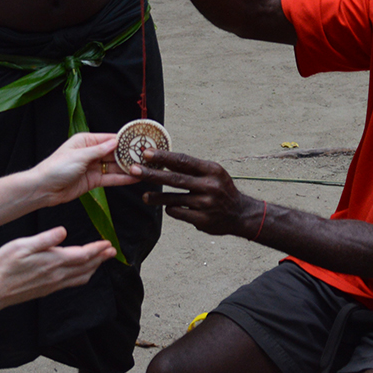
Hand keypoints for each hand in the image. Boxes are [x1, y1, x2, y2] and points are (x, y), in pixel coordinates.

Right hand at [0, 227, 114, 307]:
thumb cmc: (3, 266)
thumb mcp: (21, 245)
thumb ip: (45, 239)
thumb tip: (63, 231)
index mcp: (53, 261)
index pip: (83, 255)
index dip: (98, 249)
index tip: (108, 243)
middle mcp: (56, 275)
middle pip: (86, 267)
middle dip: (101, 258)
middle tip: (112, 251)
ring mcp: (52, 285)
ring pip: (81, 277)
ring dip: (93, 268)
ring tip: (101, 261)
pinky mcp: (47, 290)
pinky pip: (71, 283)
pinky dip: (82, 276)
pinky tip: (80, 273)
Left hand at [31, 132, 138, 203]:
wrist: (43, 189)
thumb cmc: (56, 168)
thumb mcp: (79, 156)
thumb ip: (100, 150)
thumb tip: (116, 142)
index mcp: (85, 141)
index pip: (109, 138)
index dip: (124, 140)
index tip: (139, 140)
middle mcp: (90, 153)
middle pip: (114, 153)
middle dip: (129, 155)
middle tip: (146, 156)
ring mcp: (93, 167)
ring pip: (114, 166)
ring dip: (128, 168)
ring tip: (144, 168)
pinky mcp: (93, 181)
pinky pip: (110, 178)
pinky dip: (122, 179)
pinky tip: (134, 178)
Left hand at [132, 150, 258, 236]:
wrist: (239, 214)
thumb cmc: (221, 189)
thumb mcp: (213, 172)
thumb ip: (192, 168)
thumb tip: (162, 158)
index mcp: (211, 169)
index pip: (183, 160)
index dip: (163, 157)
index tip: (146, 153)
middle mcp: (209, 185)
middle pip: (175, 178)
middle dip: (152, 174)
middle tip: (134, 170)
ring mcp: (205, 203)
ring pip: (173, 199)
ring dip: (156, 197)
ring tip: (144, 196)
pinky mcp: (202, 220)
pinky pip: (178, 212)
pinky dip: (171, 209)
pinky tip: (169, 207)